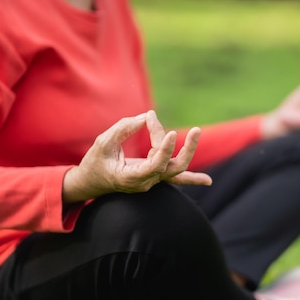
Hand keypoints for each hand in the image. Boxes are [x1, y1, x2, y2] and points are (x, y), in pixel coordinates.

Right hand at [63, 110, 211, 202]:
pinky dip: (192, 179)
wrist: (92, 182)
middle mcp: (146, 182)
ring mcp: (152, 180)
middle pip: (174, 168)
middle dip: (187, 149)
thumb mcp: (103, 143)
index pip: (156, 165)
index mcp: (132, 178)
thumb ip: (123, 129)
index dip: (165, 150)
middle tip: (195, 129)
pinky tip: (208, 181)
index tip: (171, 132)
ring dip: (188, 150)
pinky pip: (176, 177)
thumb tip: (145, 117)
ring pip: (176, 167)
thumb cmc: (95, 163)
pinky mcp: (155, 175)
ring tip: (196, 131)